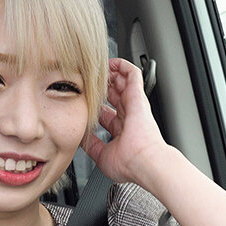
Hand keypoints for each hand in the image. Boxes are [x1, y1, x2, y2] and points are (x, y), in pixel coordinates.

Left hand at [82, 58, 168, 183]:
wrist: (144, 162)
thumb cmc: (130, 164)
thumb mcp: (102, 156)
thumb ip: (92, 146)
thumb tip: (81, 141)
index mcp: (122, 130)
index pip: (107, 113)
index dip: (96, 106)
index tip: (84, 102)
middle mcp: (129, 116)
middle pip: (114, 95)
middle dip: (102, 87)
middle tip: (88, 81)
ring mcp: (134, 105)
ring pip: (122, 82)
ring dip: (110, 74)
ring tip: (97, 67)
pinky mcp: (138, 96)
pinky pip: (133, 74)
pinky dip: (122, 65)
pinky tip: (111, 62)